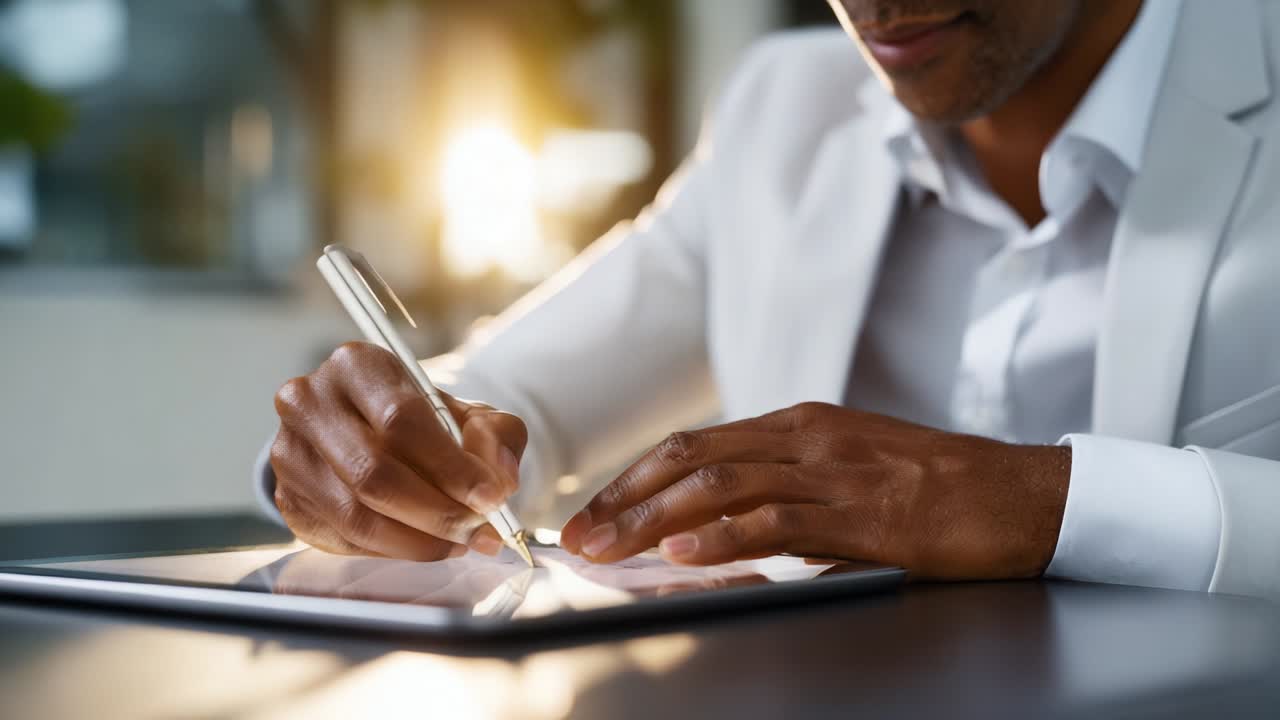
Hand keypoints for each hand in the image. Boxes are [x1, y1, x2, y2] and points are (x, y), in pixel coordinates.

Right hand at [270, 342, 526, 560]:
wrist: (368, 431)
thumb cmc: (421, 421)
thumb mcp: (468, 415)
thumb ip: (496, 438)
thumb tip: (500, 478)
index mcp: (356, 364)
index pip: (401, 420)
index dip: (451, 467)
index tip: (490, 497)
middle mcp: (310, 401)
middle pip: (374, 474)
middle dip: (437, 512)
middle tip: (478, 531)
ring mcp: (290, 451)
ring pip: (356, 515)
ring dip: (418, 540)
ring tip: (459, 542)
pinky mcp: (288, 497)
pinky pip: (343, 538)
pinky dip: (393, 550)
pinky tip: (426, 545)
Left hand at [559, 402, 1069, 579]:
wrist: (1023, 493)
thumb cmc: (939, 487)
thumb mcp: (850, 473)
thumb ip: (786, 493)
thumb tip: (717, 533)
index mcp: (801, 425)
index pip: (695, 443)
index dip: (636, 479)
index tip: (596, 512)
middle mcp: (808, 437)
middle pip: (692, 457)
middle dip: (626, 498)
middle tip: (580, 536)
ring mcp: (835, 471)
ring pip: (722, 484)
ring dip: (655, 520)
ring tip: (610, 548)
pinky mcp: (866, 513)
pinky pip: (779, 520)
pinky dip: (724, 537)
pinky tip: (685, 555)